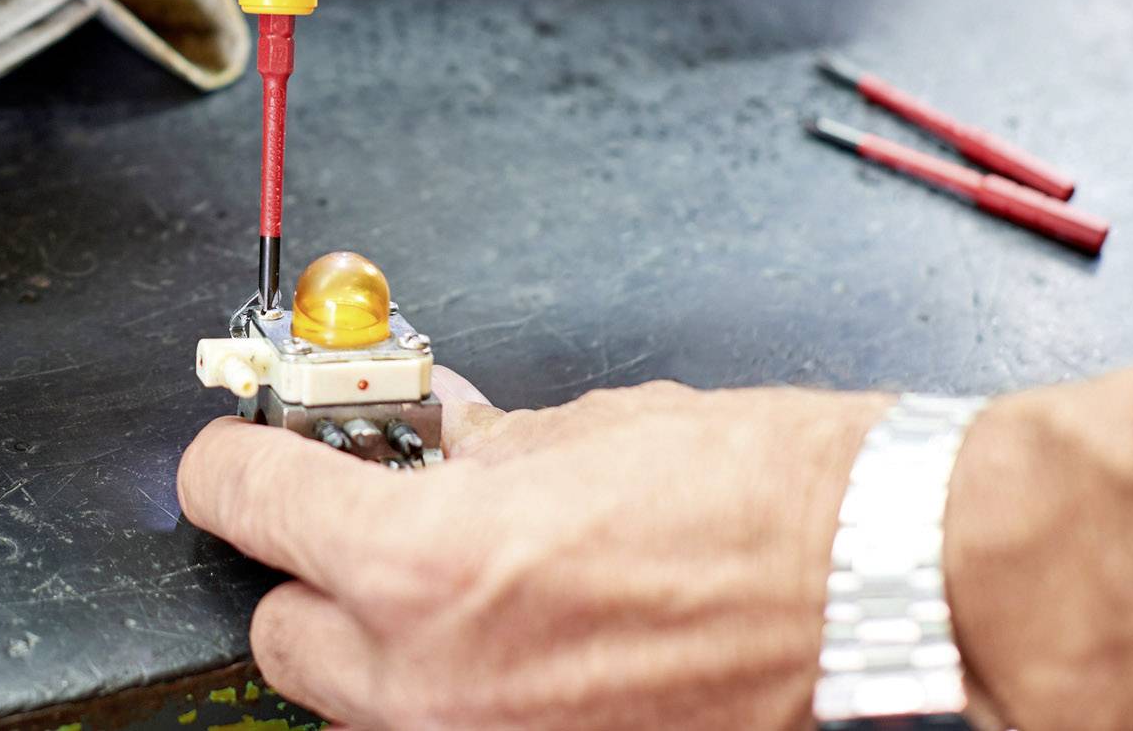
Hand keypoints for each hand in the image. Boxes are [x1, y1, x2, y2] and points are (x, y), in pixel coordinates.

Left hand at [178, 371, 886, 727]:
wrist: (897, 591)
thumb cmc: (766, 498)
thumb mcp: (583, 429)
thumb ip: (468, 443)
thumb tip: (417, 429)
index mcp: (417, 565)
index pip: (241, 502)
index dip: (235, 461)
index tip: (246, 449)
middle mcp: (428, 681)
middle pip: (279, 632)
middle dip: (310, 570)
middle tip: (366, 516)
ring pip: (361, 704)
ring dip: (385, 643)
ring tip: (474, 583)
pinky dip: (466, 690)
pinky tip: (531, 639)